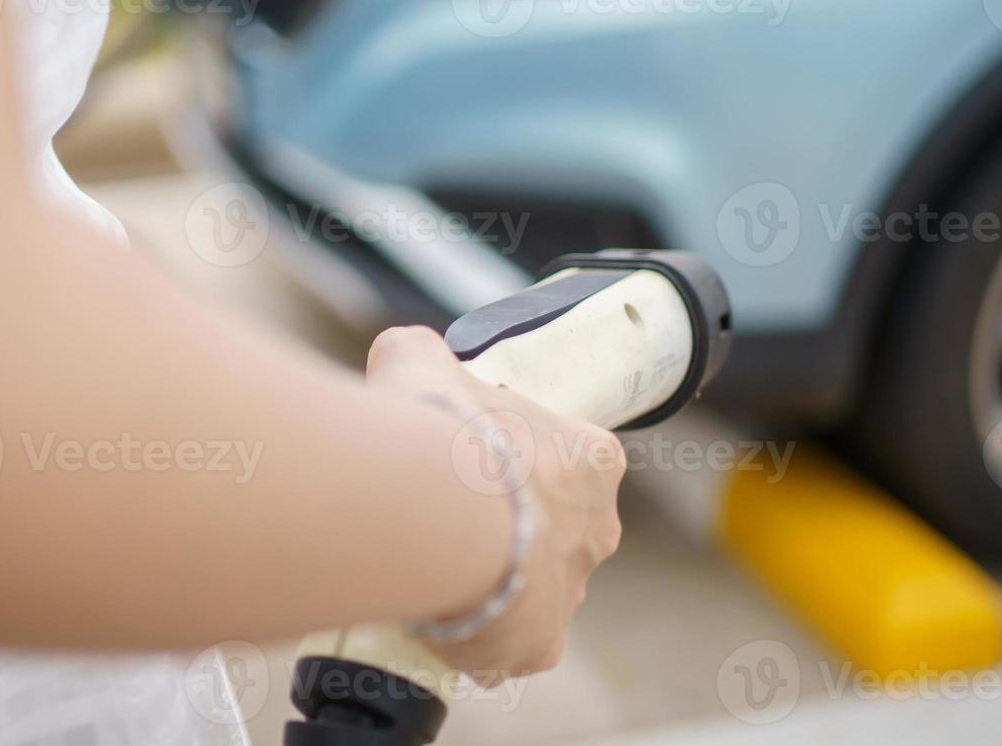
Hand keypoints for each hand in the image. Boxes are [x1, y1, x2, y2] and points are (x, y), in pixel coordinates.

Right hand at [366, 326, 624, 683]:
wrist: (433, 512)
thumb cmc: (441, 433)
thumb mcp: (420, 362)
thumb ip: (420, 355)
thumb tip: (403, 353)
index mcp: (591, 458)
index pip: (569, 459)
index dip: (516, 460)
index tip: (473, 461)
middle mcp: (597, 526)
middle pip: (555, 527)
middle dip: (508, 525)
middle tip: (448, 517)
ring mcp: (572, 589)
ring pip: (534, 589)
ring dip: (493, 582)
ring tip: (433, 568)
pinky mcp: (542, 644)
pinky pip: (513, 647)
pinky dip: (480, 641)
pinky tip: (439, 620)